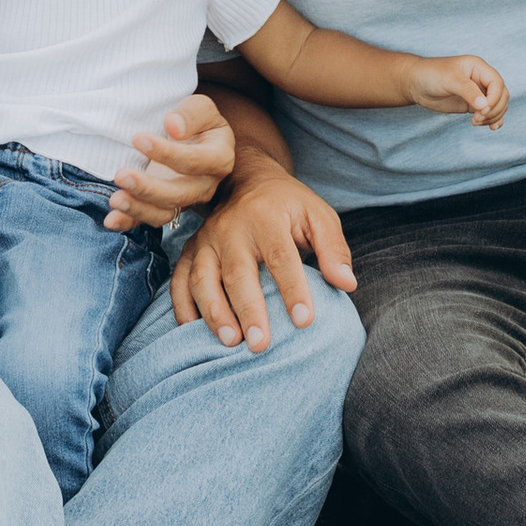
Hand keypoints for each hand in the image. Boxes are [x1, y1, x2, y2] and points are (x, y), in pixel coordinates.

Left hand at [104, 93, 235, 232]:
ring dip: (138, 208)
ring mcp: (185, 200)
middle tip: (120, 175)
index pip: (195, 161)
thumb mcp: (200, 107)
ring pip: (165, 213)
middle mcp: (205, 185)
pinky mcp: (164, 207)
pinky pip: (149, 219)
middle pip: (180, 194)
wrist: (190, 136)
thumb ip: (191, 114)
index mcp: (219, 159)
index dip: (167, 153)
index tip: (138, 138)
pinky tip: (111, 220)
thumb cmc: (196, 120)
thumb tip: (173, 127)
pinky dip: (129, 222)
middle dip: (149, 188)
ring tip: (115, 199)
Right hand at [169, 168, 356, 351]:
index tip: (305, 321)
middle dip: (248, 310)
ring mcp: (205, 240)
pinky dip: (182, 308)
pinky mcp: (190, 251)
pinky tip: (193, 332)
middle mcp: (230, 228)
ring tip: (230, 342)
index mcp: (266, 217)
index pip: (281, 257)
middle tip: (260, 345)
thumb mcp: (318, 216)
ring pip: (202, 278)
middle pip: (237, 272)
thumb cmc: (287, 206)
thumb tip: (346, 284)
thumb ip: (333, 249)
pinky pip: (178, 281)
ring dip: (214, 312)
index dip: (293, 290)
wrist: (246, 180)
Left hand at [408, 53, 507, 128]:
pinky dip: (494, 120)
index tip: (481, 110)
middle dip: (493, 109)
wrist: (416, 84)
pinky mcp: (473, 105)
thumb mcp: (450, 80)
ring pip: (498, 106)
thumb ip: (467, 91)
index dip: (494, 98)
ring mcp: (478, 93)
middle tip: (477, 118)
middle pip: (501, 96)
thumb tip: (484, 105)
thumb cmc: (431, 74)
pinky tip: (491, 127)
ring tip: (476, 122)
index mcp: (479, 67)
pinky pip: (490, 113)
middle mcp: (481, 79)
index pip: (497, 83)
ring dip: (493, 117)